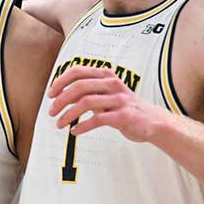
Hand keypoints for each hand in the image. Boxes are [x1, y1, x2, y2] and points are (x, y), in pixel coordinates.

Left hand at [48, 65, 164, 141]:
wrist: (153, 122)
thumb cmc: (125, 108)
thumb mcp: (107, 94)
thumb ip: (88, 92)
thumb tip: (62, 96)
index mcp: (106, 75)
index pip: (78, 71)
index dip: (61, 81)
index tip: (51, 94)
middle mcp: (112, 84)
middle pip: (79, 86)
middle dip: (61, 100)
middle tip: (51, 112)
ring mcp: (119, 100)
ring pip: (86, 102)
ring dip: (68, 114)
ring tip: (59, 124)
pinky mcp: (123, 116)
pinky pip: (97, 120)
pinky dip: (82, 126)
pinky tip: (74, 131)